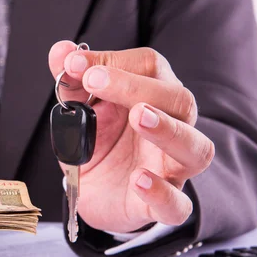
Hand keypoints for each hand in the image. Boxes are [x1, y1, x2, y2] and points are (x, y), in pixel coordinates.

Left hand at [49, 42, 214, 232]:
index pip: (150, 67)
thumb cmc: (99, 144)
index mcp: (152, 97)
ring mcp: (171, 168)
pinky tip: (139, 180)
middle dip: (138, 87)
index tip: (74, 65)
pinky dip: (162, 192)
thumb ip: (72, 83)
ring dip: (168, 129)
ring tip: (138, 116)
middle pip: (178, 100)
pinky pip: (177, 203)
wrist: (95, 194)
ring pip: (195, 148)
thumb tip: (61, 51)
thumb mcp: (80, 112)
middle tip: (96, 81)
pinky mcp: (162, 204)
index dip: (115, 61)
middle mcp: (172, 128)